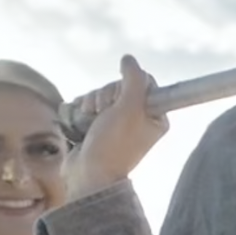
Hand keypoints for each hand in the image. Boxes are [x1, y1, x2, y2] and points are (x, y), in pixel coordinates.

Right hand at [58, 55, 167, 204]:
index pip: (143, 82)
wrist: (89, 175)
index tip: (120, 100)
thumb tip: (128, 59)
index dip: (127, 86)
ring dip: (92, 102)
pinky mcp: (96, 126)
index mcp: (155, 116)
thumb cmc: (114, 145)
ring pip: (101, 94)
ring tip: (90, 119)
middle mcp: (137, 119)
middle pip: (119, 86)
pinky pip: (88, 104)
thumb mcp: (130, 108)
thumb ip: (133, 80)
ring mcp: (115, 122)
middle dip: (105, 96)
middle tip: (102, 112)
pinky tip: (81, 119)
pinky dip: (82, 108)